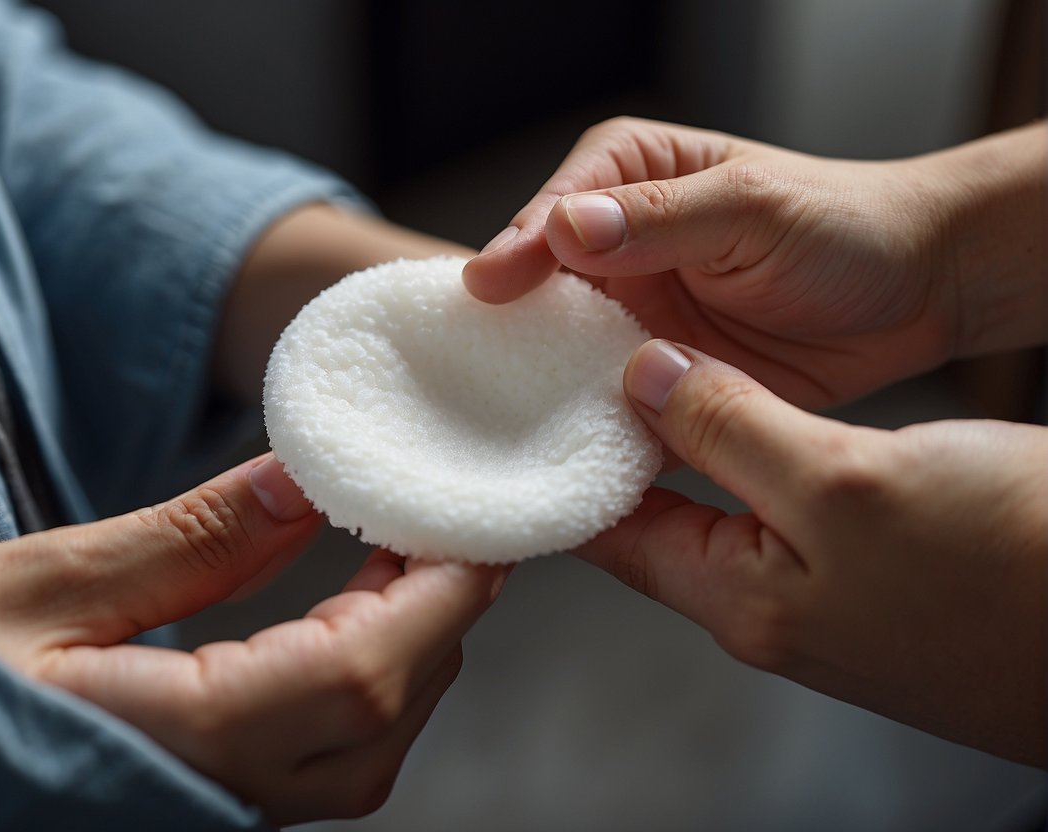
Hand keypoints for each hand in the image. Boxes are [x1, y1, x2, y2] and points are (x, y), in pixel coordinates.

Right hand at [0, 454, 505, 823]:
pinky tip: (351, 616)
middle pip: (387, 709)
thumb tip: (304, 482)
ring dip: (409, 646)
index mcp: (186, 741)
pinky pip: (332, 757)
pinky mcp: (213, 803)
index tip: (469, 521)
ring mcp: (223, 813)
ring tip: (397, 552)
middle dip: (438, 608)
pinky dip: (367, 680)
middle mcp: (222, 796)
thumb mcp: (41, 590)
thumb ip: (189, 542)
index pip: (367, 670)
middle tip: (434, 515)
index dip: (440, 591)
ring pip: (371, 746)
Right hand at [464, 118, 1046, 409]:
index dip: (517, 251)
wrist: (919, 292)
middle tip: (475, 372)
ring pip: (562, 360)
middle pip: (536, 295)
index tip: (490, 291)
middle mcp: (615, 252)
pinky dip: (594, 434)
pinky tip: (574, 457)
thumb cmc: (844, 224)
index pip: (550, 214)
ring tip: (510, 426)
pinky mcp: (660, 381)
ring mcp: (632, 322)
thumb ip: (659, 220)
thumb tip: (566, 228)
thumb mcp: (752, 207)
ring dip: (542, 392)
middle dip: (509, 334)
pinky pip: (611, 412)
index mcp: (626, 180)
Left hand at [579, 339, 1045, 764]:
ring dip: (687, 440)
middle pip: (660, 522)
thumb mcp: (841, 481)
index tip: (522, 408)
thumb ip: (730, 431)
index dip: (562, 472)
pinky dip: (753, 448)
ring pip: (723, 505)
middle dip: (616, 449)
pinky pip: (784, 503)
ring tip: (642, 370)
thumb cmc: (999, 556)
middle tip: (571, 373)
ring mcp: (825, 591)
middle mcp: (770, 604)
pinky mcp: (876, 567)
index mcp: (740, 598)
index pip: (612, 535)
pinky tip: (745, 404)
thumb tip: (645, 380)